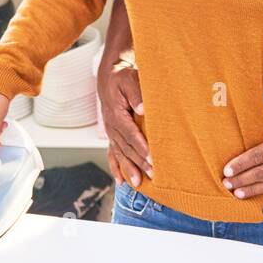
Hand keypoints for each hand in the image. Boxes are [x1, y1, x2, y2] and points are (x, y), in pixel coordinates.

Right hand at [98, 60, 151, 187]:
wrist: (110, 78)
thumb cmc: (123, 78)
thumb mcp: (129, 79)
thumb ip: (136, 93)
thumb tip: (142, 109)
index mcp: (116, 114)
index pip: (129, 133)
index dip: (140, 146)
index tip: (151, 157)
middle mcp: (111, 127)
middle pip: (126, 148)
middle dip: (138, 162)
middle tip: (152, 174)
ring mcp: (111, 133)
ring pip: (120, 154)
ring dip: (129, 169)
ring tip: (138, 184)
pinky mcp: (112, 136)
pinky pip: (112, 154)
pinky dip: (116, 168)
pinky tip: (120, 181)